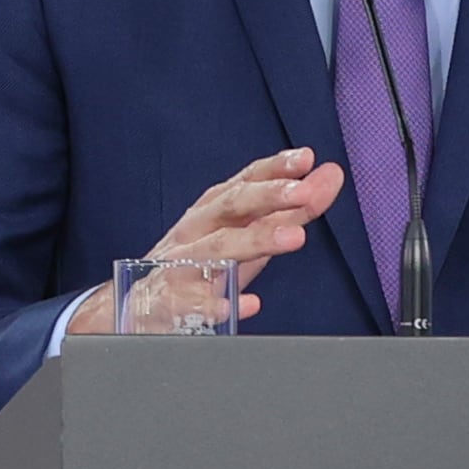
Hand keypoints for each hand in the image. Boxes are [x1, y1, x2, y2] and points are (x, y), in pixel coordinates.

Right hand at [63, 146, 344, 334]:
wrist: (137, 310)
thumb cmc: (203, 266)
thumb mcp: (246, 236)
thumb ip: (290, 210)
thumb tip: (331, 175)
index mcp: (212, 212)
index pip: (244, 181)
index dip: (274, 169)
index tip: (306, 159)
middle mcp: (195, 231)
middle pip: (230, 207)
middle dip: (268, 196)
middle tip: (304, 193)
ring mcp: (179, 266)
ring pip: (215, 250)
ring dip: (255, 241)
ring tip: (293, 238)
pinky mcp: (169, 304)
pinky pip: (193, 303)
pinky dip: (218, 303)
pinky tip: (247, 304)